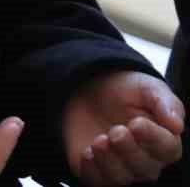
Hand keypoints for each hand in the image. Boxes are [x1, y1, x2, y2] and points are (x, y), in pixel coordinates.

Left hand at [64, 70, 183, 184]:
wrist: (90, 90)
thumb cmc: (125, 91)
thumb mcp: (146, 87)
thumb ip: (164, 102)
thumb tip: (176, 124)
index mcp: (163, 140)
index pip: (168, 149)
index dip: (153, 139)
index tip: (137, 123)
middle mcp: (145, 159)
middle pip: (146, 168)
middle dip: (129, 150)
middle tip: (116, 131)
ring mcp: (121, 166)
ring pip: (122, 177)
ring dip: (110, 161)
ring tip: (100, 140)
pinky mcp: (97, 169)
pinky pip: (97, 181)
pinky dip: (92, 170)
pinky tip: (86, 152)